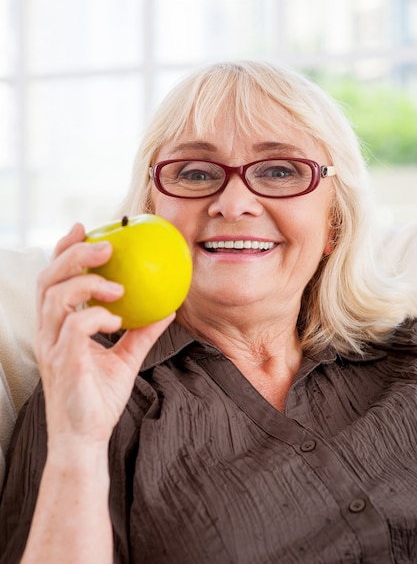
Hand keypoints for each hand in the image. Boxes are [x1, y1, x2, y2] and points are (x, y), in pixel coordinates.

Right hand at [35, 223, 173, 451]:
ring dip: (89, 284)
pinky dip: (96, 316)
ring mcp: (53, 347)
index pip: (53, 279)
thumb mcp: (125, 358)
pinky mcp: (63, 363)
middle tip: (104, 246)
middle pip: (48, 280)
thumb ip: (142, 332)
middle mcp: (49, 333)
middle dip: (73, 255)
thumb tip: (167, 308)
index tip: (84, 228)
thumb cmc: (98, 399)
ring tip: (117, 286)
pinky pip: (75, 327)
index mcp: (57, 327)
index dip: (64, 250)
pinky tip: (115, 320)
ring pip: (57, 298)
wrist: (85, 440)